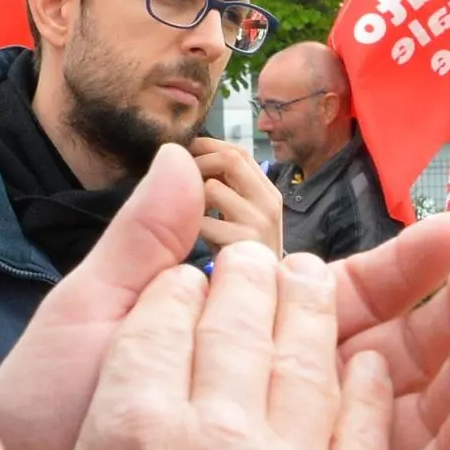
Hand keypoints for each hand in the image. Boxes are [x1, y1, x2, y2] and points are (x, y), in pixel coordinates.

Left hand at [0, 148, 449, 449]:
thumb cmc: (38, 440)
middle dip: (446, 304)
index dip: (399, 265)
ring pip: (408, 416)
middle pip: (390, 352)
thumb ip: (141, 251)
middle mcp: (282, 412)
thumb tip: (179, 158)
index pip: (336, 300)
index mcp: (239, 357)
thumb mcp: (84, 327)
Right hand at [0, 245, 390, 449]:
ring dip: (311, 310)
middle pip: (239, 325)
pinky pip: (362, 422)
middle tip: (257, 259)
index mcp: (129, 438)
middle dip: (248, 281)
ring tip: (312, 281)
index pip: (154, 327)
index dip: (169, 294)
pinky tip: (363, 366)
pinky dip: (363, 381)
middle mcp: (218, 436)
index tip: (181, 280)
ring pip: (307, 357)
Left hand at [186, 136, 284, 254]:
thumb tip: (182, 155)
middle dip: (196, 164)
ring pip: (212, 187)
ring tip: (191, 224)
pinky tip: (193, 245)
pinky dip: (187, 229)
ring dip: (190, 201)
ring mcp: (261, 223)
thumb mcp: (233, 216)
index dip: (206, 148)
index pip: (237, 151)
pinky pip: (202, 220)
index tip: (183, 159)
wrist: (258, 301)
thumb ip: (219, 186)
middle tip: (179, 188)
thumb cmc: (234, 258)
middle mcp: (270, 202)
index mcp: (267, 191)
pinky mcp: (246, 246)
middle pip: (230, 158)